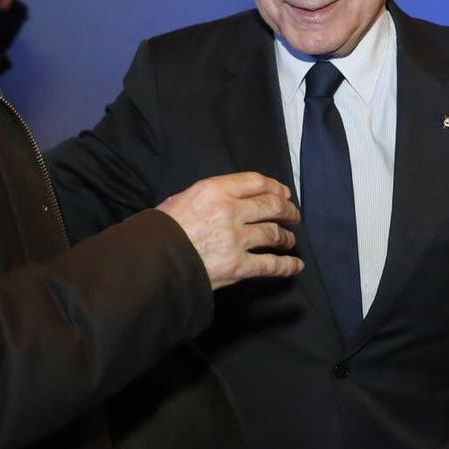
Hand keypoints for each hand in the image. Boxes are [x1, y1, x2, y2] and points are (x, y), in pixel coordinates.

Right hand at [158, 172, 302, 289]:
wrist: (152, 261)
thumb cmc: (161, 230)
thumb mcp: (183, 199)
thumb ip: (211, 196)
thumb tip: (232, 200)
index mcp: (215, 190)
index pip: (256, 182)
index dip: (275, 187)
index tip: (284, 193)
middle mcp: (230, 211)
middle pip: (271, 206)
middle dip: (287, 210)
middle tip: (293, 215)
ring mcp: (237, 239)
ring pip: (274, 234)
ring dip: (286, 237)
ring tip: (289, 239)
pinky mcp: (238, 266)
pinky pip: (271, 265)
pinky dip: (287, 266)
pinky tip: (295, 265)